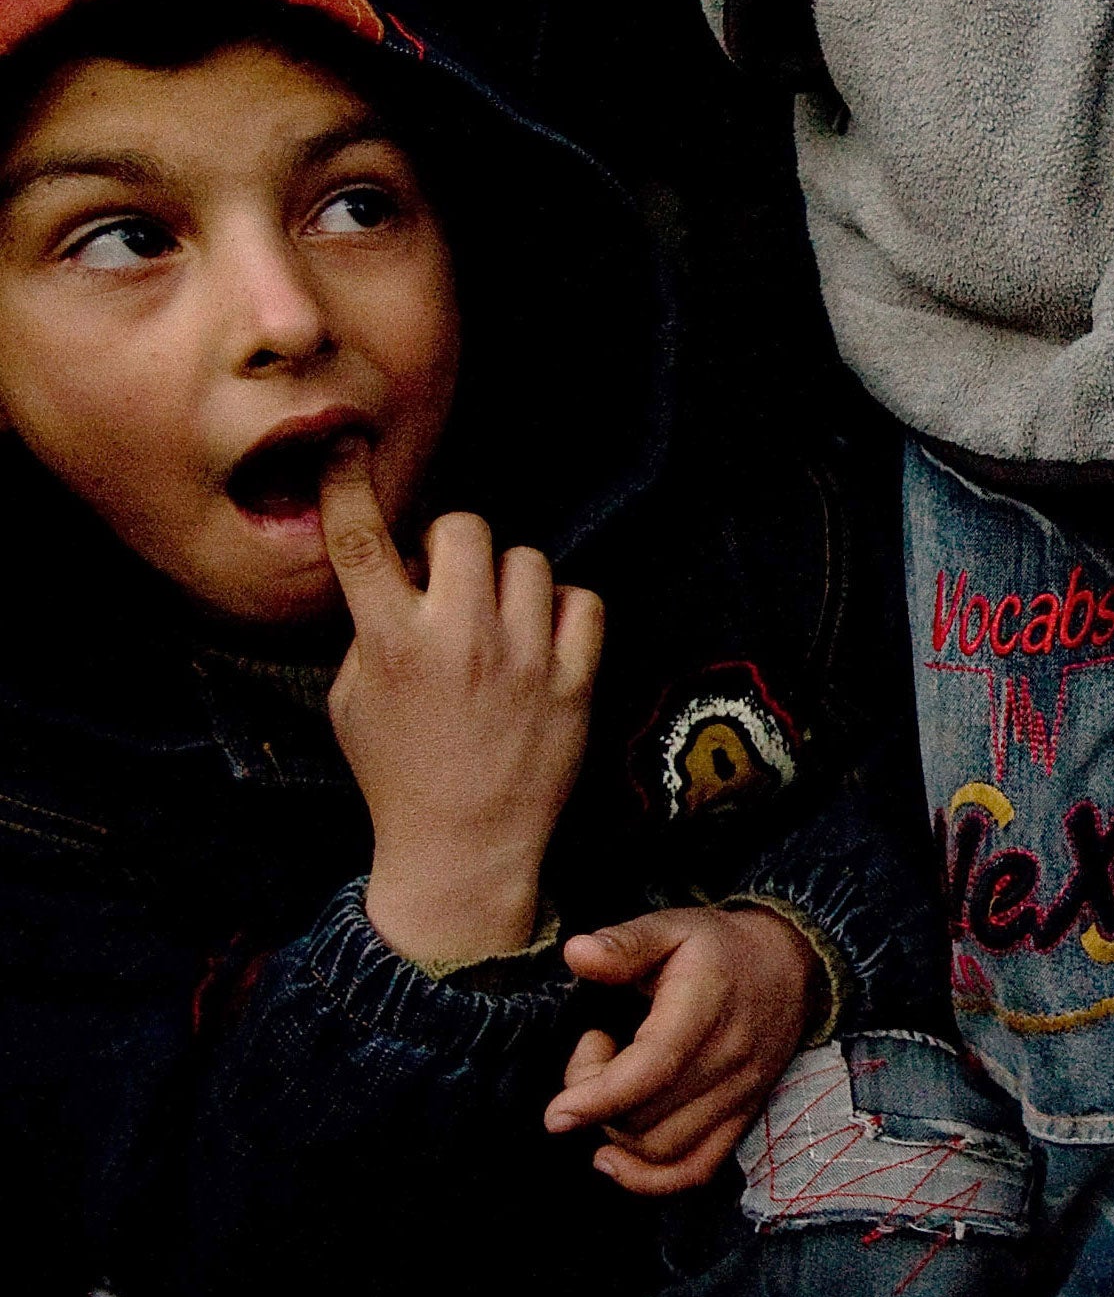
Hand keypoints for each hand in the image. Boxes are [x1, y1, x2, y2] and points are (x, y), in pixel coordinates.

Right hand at [321, 440, 602, 965]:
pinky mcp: (575, 683)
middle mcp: (459, 642)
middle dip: (452, 543)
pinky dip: (565, 609)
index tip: (347, 446)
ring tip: (498, 617)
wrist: (463, 850)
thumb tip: (400, 569)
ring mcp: (524, 661)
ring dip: (509, 577)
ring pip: (528, 559)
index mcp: (390, 644)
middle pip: (463, 528)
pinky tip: (544, 637)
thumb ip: (369, 627)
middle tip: (449, 579)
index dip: (349, 481)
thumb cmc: (397, 772)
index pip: (363, 540)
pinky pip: (584, 601)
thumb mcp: (351, 698)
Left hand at [545, 907, 823, 1195]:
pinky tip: (614, 1158)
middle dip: (595, 1099)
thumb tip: (576, 954)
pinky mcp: (743, 1117)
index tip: (557, 1113)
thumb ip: (625, 943)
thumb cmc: (719, 948)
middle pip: (648, 1115)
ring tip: (611, 1086)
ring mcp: (740, 1095)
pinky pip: (696, 1170)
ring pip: (663, 1148)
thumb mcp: (672, 928)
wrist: (792, 967)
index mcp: (706, 1007)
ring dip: (616, 1132)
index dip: (600, 1095)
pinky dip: (649, 1179)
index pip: (655, 1066)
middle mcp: (729, 1060)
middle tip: (592, 1052)